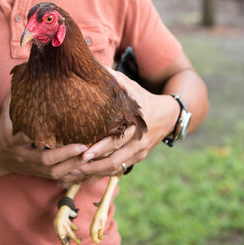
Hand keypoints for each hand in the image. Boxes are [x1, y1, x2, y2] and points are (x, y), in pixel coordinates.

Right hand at [0, 95, 88, 180]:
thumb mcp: (5, 114)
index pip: (26, 138)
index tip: (57, 128)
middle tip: (83, 146)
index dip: (40, 135)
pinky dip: (71, 176)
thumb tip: (25, 74)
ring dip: (71, 166)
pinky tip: (86, 170)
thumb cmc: (4, 130)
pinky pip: (57, 179)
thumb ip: (14, 97)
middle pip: (44, 159)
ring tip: (89, 157)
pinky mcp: (39, 175)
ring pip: (53, 172)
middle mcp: (23, 156)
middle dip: (64, 154)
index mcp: (13, 140)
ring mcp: (32, 168)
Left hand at [62, 68, 178, 182]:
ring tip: (76, 173)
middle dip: (94, 165)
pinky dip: (103, 174)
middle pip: (115, 159)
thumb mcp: (132, 86)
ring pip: (117, 168)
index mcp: (137, 125)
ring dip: (96, 172)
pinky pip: (119, 170)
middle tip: (75, 166)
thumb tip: (97, 69)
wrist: (168, 116)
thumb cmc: (143, 99)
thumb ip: (115, 80)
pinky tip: (86, 175)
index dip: (101, 148)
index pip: (117, 140)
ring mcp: (139, 153)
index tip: (84, 153)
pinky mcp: (137, 159)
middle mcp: (139, 142)